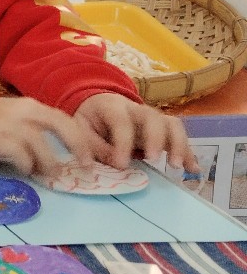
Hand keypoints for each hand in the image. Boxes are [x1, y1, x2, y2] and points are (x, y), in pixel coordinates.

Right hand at [0, 96, 96, 179]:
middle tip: (85, 167)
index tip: (90, 159)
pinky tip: (24, 169)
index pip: (64, 119)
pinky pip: (19, 154)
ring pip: (40, 143)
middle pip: (60, 125)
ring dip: (49, 162)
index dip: (81, 139)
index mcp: (32, 107)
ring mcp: (10, 125)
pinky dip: (26, 165)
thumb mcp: (18, 119)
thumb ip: (39, 128)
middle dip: (77, 146)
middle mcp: (24, 113)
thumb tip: (66, 151)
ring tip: (50, 174)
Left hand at [75, 92, 196, 171]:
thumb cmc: (90, 118)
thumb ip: (92, 145)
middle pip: (154, 117)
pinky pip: (179, 137)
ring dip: (178, 145)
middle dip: (156, 139)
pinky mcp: (162, 130)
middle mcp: (137, 109)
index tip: (121, 165)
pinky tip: (194, 169)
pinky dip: (188, 153)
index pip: (121, 121)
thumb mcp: (80, 128)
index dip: (123, 143)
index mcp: (112, 106)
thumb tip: (108, 165)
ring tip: (177, 167)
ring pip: (173, 124)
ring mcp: (153, 119)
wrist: (98, 104)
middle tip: (152, 161)